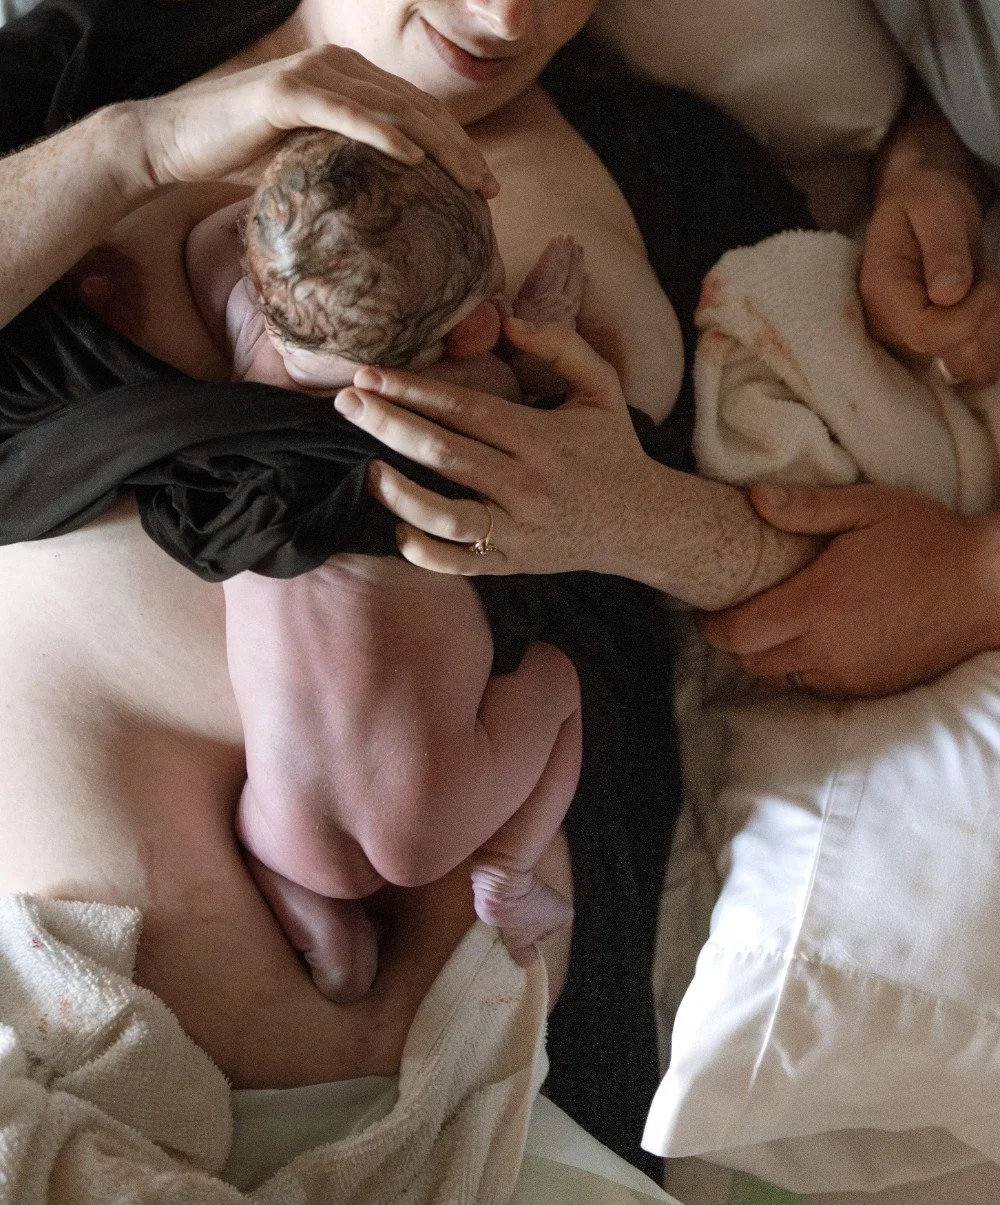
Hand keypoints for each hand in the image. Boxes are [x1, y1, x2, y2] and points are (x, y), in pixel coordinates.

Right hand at [126, 45, 496, 195]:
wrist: (175, 142)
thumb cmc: (240, 156)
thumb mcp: (308, 160)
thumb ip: (346, 164)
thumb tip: (383, 206)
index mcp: (347, 79)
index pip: (417, 111)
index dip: (456, 144)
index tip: (484, 185)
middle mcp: (337, 66)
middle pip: (417, 107)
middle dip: (461, 148)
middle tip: (490, 190)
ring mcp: (313, 74)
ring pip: (393, 109)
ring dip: (438, 146)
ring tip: (469, 180)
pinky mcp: (286, 93)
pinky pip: (348, 114)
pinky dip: (384, 135)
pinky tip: (416, 161)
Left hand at [332, 317, 656, 575]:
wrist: (642, 526)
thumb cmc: (613, 450)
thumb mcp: (602, 387)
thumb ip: (561, 344)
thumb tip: (507, 322)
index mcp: (543, 438)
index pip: (466, 410)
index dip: (413, 391)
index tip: (370, 375)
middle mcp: (527, 485)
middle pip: (444, 454)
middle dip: (388, 426)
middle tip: (346, 404)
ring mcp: (518, 531)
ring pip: (444, 515)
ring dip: (398, 493)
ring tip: (365, 468)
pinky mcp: (511, 564)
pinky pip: (457, 564)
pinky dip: (423, 553)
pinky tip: (398, 529)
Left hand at [698, 482, 999, 697]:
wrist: (989, 587)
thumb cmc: (928, 538)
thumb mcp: (868, 507)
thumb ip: (806, 507)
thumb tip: (752, 500)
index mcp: (818, 602)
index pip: (738, 633)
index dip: (713, 626)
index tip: (709, 611)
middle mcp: (828, 647)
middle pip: (753, 662)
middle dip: (739, 642)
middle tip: (745, 613)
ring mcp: (850, 674)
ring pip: (782, 679)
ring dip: (772, 658)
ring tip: (781, 626)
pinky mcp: (871, 689)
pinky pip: (818, 688)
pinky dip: (806, 670)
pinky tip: (818, 641)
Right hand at [859, 165, 999, 385]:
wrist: (913, 203)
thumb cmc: (924, 199)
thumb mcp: (938, 209)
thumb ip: (944, 249)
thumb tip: (949, 294)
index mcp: (882, 290)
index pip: (927, 333)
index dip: (969, 316)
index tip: (986, 281)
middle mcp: (884, 323)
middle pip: (944, 349)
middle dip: (981, 316)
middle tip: (982, 275)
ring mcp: (899, 338)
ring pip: (958, 358)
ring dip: (985, 324)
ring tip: (975, 285)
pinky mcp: (918, 344)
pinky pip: (960, 358)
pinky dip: (981, 334)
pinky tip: (977, 306)